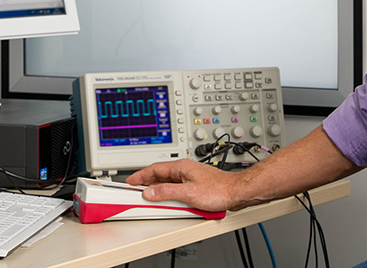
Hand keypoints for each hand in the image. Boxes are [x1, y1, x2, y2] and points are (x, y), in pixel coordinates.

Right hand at [125, 158, 243, 210]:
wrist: (236, 192)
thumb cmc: (218, 190)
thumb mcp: (188, 193)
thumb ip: (166, 192)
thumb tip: (149, 191)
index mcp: (181, 167)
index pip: (155, 169)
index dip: (140, 175)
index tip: (130, 181)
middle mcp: (185, 169)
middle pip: (160, 174)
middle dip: (146, 182)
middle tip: (135, 189)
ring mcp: (190, 176)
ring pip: (168, 181)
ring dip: (157, 187)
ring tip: (148, 195)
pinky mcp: (195, 184)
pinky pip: (176, 187)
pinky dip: (168, 192)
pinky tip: (167, 199)